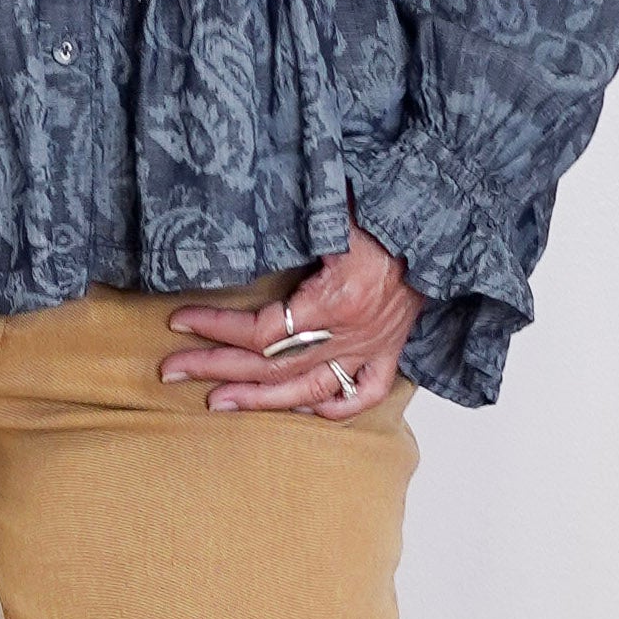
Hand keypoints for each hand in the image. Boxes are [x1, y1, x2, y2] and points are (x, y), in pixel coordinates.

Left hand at [161, 232, 421, 416]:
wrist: (448, 222)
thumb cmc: (388, 209)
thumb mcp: (336, 207)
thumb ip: (292, 217)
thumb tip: (239, 209)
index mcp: (337, 299)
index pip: (264, 329)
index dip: (218, 328)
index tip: (179, 320)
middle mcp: (353, 332)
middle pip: (274, 365)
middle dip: (217, 369)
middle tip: (171, 370)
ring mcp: (374, 346)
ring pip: (310, 390)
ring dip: (259, 400)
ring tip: (214, 403)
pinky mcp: (392, 350)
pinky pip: (363, 393)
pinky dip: (332, 408)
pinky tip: (299, 411)